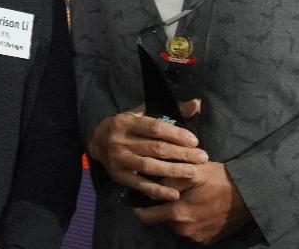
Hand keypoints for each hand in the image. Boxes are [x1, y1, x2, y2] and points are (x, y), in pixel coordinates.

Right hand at [88, 105, 207, 201]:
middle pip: (155, 148)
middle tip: (202, 157)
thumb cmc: (126, 126)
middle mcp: (121, 141)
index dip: (176, 134)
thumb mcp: (142, 113)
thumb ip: (170, 111)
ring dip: (173, 171)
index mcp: (127, 122)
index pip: (155, 128)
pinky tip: (174, 194)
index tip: (194, 141)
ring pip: (150, 167)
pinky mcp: (120, 177)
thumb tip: (197, 103)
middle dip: (181, 154)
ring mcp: (120, 160)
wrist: (96, 142)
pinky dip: (158, 191)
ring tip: (192, 172)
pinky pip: (141, 185)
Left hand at [134, 162, 251, 244]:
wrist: (249, 196)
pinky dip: (191, 221)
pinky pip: (191, 231)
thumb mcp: (193, 172)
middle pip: (162, 220)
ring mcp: (197, 238)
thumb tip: (149, 184)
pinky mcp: (207, 240)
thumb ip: (169, 178)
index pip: (146, 217)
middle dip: (162, 209)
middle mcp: (185, 230)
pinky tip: (200, 208)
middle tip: (172, 194)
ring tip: (188, 199)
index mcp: (178, 214)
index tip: (141, 199)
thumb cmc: (220, 180)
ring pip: (177, 226)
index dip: (140, 208)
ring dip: (178, 214)